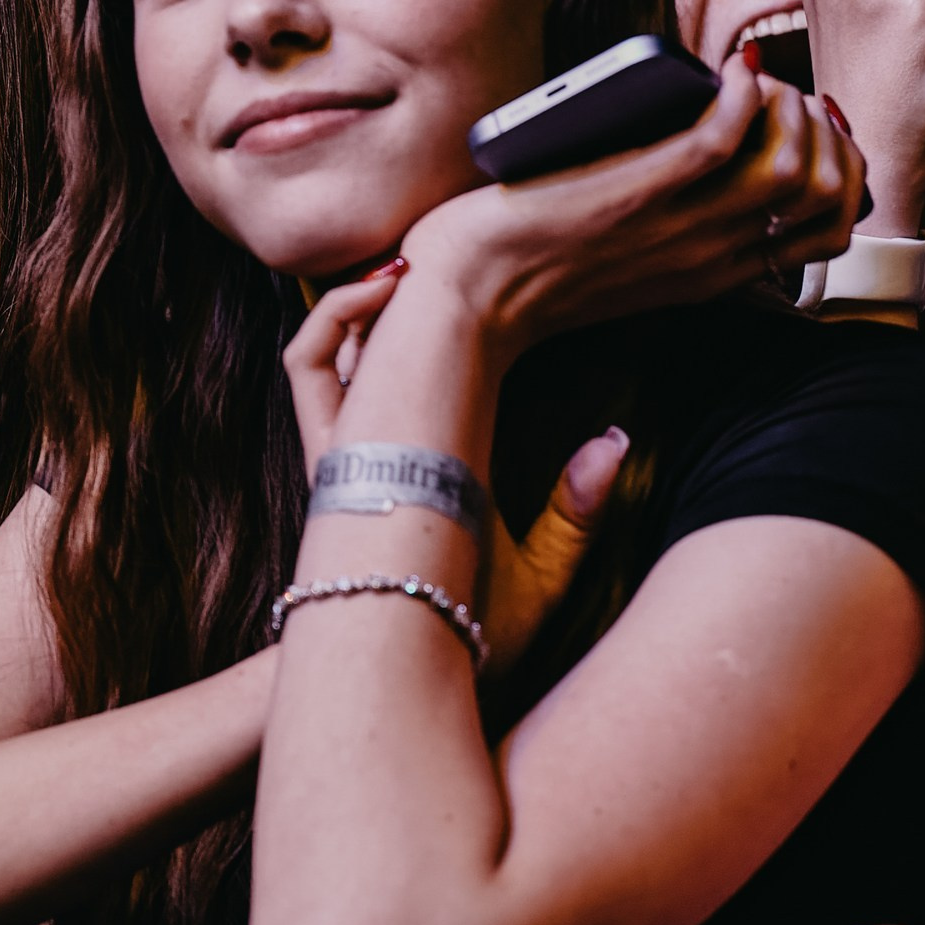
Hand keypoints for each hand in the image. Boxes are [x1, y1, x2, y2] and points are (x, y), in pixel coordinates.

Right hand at [283, 276, 627, 678]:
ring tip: (412, 256)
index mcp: (424, 464)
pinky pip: (307, 361)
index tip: (499, 289)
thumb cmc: (467, 637)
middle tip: (451, 252)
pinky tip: (385, 286)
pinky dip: (336, 315)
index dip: (448, 327)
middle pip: (376, 344)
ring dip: (365, 292)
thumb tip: (617, 443)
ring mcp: (342, 444)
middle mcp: (375, 446)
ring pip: (331, 340)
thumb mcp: (544, 567)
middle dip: (407, 295)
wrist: (406, 672)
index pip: (428, 375)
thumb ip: (575, 511)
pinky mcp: (319, 445)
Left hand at [389, 51, 862, 371]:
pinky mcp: (634, 191)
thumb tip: (701, 149)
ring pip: (789, 164)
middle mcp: (707, 256)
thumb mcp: (625, 261)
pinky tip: (732, 69)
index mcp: (712, 275)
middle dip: (825, 131)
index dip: (844, 169)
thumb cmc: (527, 269)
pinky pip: (722, 137)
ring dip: (788, 106)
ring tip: (755, 80)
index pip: (827, 229)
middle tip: (787, 97)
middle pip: (823, 193)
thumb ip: (670, 225)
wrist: (465, 297)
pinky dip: (742, 93)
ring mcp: (675, 225)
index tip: (816, 128)